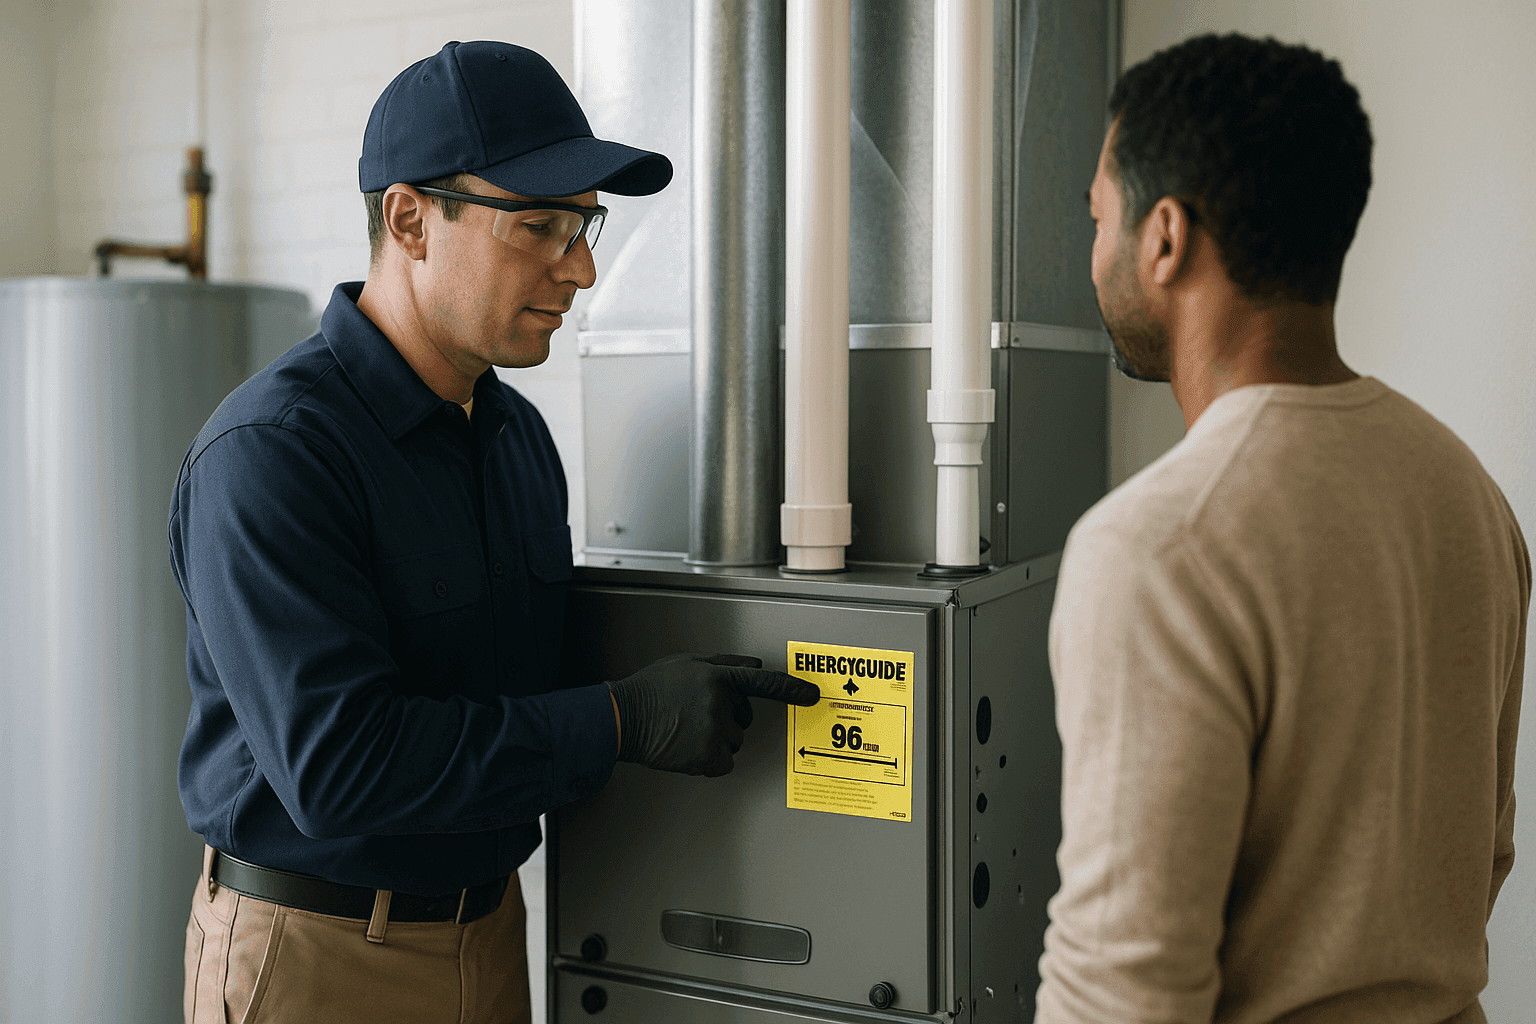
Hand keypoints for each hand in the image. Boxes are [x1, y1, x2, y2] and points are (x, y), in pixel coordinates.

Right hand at [607, 653, 820, 776]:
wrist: (623, 718)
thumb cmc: (651, 689)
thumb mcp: (688, 663)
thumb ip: (725, 663)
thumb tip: (754, 666)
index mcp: (717, 676)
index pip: (763, 682)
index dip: (791, 689)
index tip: (812, 696)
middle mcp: (720, 702)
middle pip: (743, 718)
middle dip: (726, 718)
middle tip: (694, 714)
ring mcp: (715, 730)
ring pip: (733, 741)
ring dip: (715, 739)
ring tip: (685, 730)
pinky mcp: (708, 756)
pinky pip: (723, 762)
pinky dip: (708, 760)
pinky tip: (686, 747)